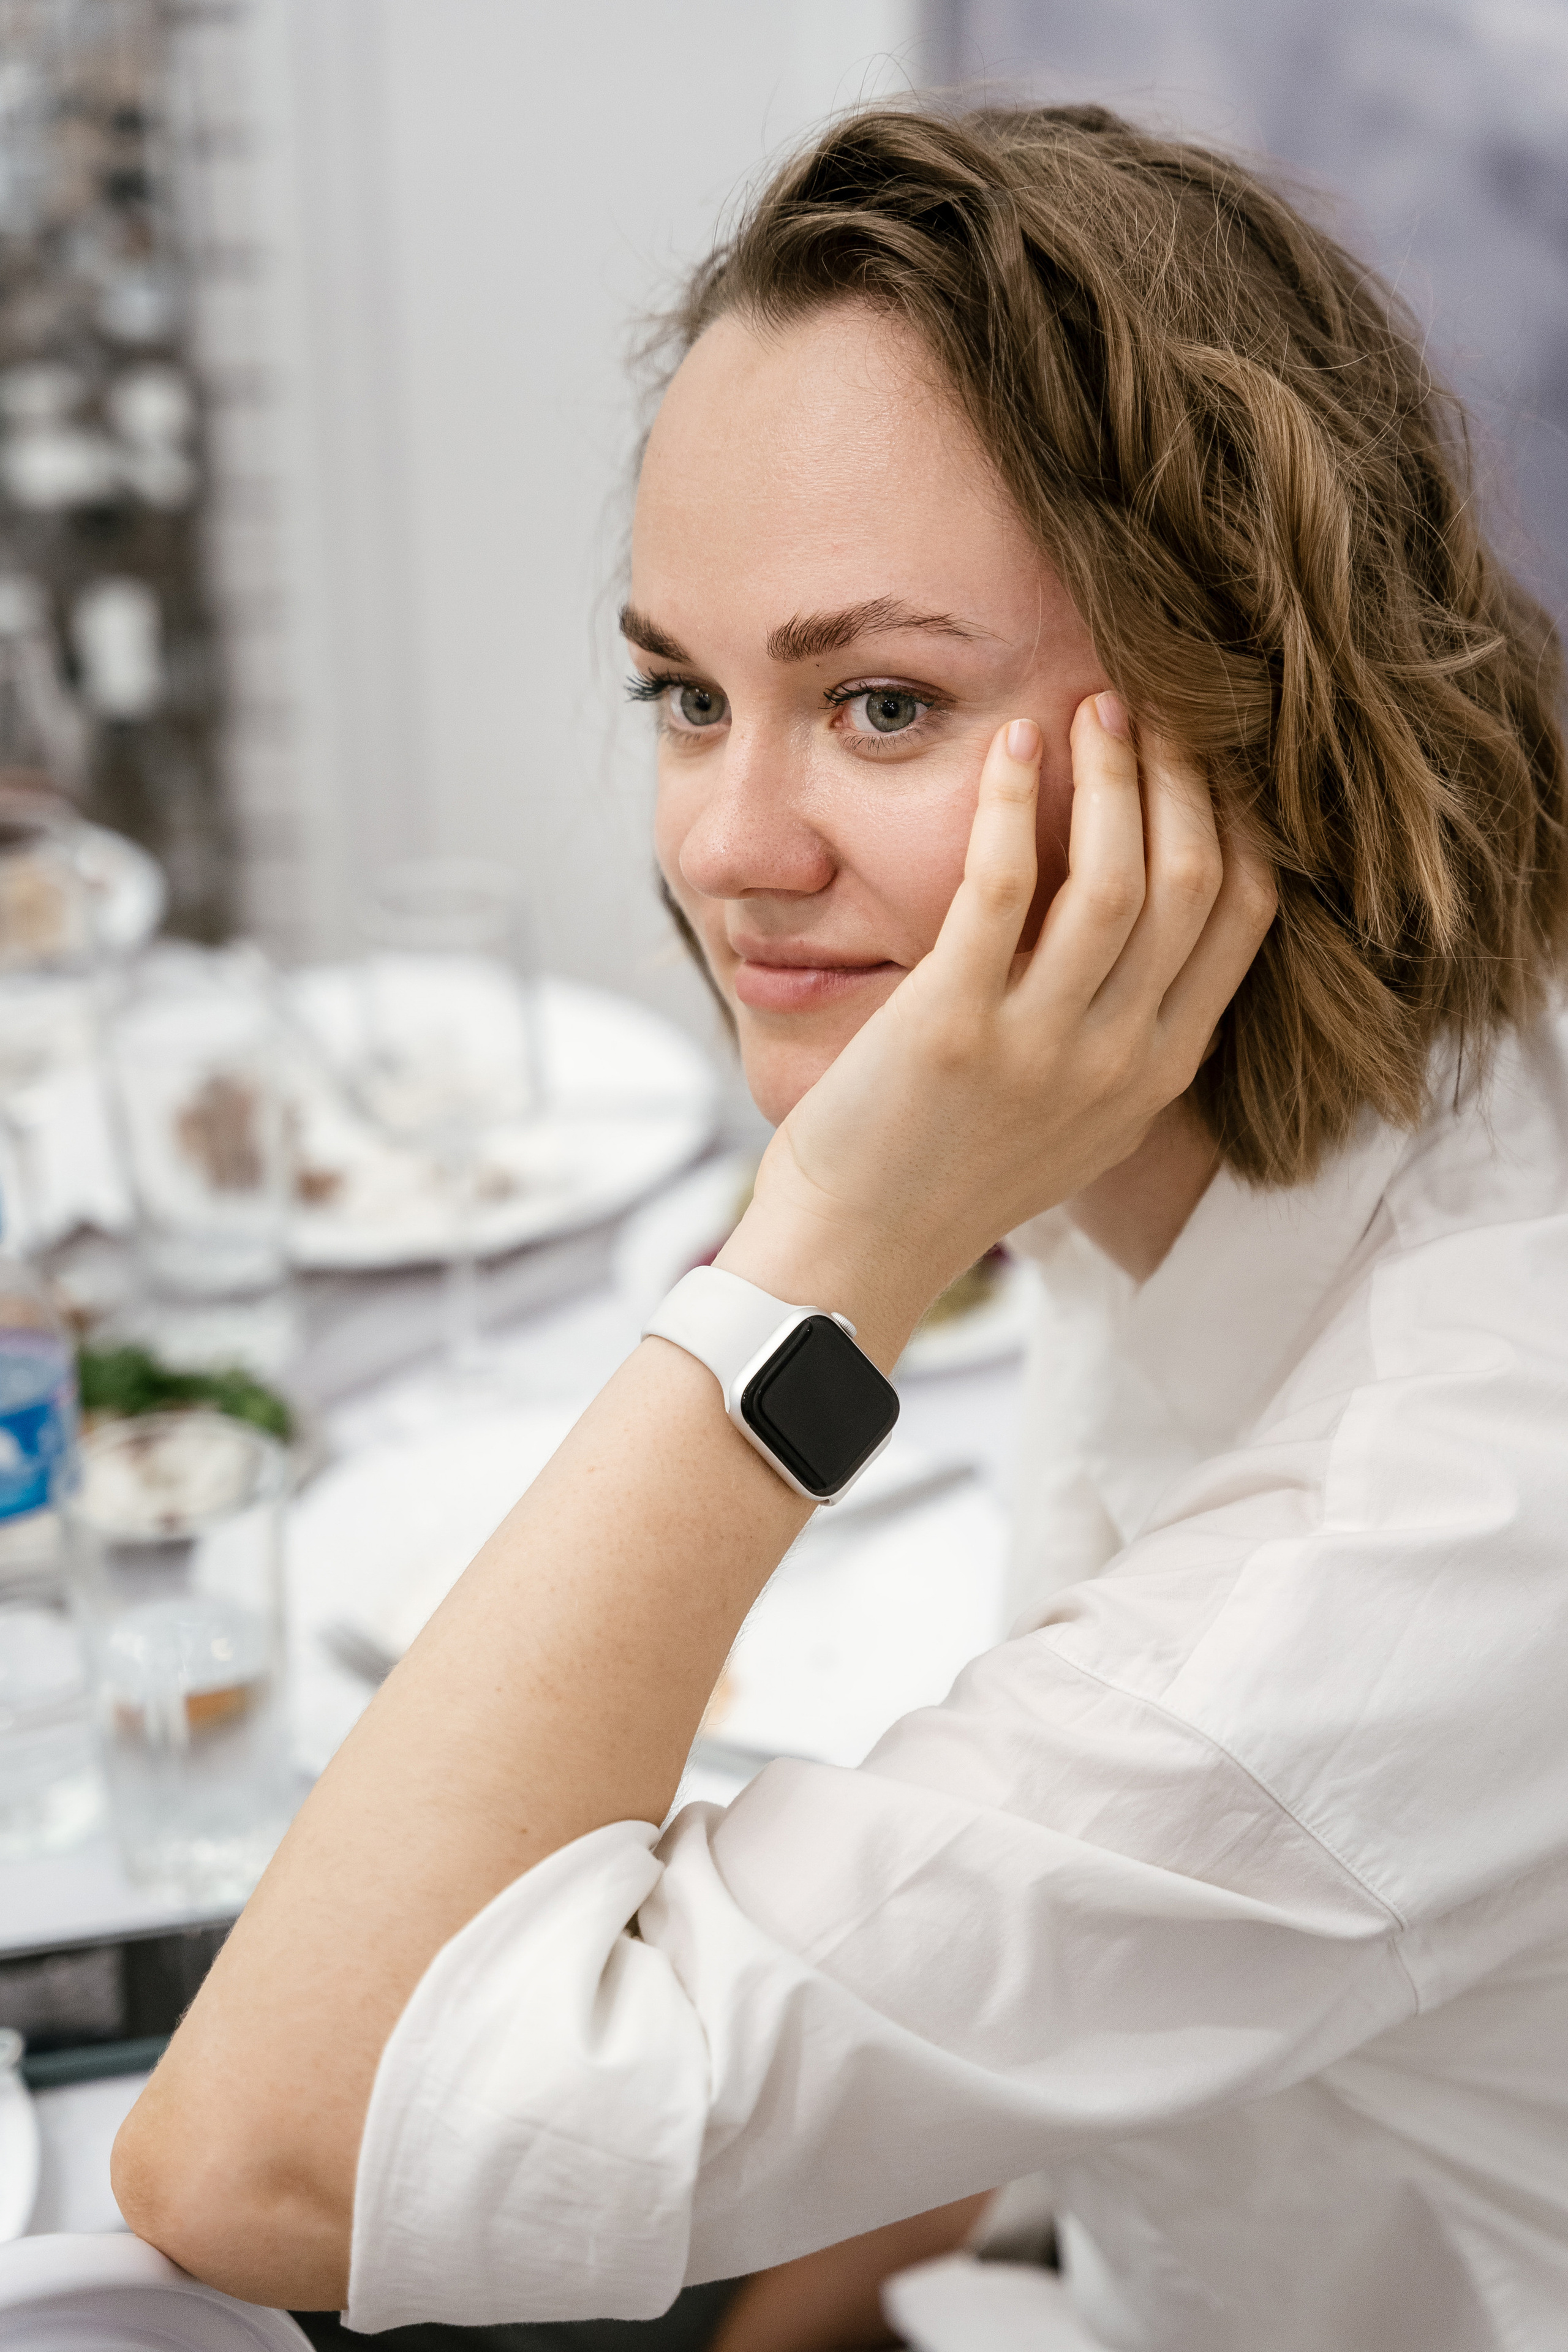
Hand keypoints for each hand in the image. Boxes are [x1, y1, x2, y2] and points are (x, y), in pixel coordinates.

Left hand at [718, 693, 1276, 1354]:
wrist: (861, 1243)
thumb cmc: (956, 1166)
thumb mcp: (1080, 1113)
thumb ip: (1126, 1030)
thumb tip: (1149, 920)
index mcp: (1159, 1071)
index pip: (1243, 917)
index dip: (1237, 819)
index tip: (1207, 754)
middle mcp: (1118, 1059)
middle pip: (1192, 881)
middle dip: (1181, 776)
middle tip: (1150, 704)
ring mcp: (1041, 1045)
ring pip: (1119, 876)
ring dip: (1111, 773)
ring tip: (1091, 707)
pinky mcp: (955, 1025)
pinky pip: (1005, 885)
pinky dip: (1013, 803)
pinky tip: (1010, 747)